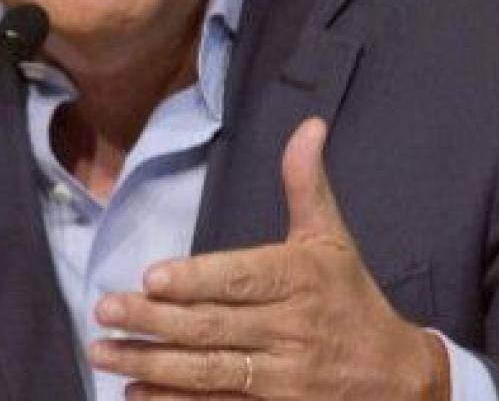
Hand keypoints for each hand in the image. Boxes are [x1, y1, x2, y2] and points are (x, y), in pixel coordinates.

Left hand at [87, 118, 449, 399]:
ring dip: (151, 362)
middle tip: (105, 309)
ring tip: (103, 350)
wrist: (395, 379)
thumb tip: (309, 125)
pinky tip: (134, 393)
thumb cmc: (352, 298)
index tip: (152, 276)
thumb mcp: (333, 239)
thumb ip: (308, 184)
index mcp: (302, 280)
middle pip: (215, 327)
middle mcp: (290, 330)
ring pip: (208, 370)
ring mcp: (280, 379)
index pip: (244, 279)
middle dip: (155, 320)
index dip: (198, 280)